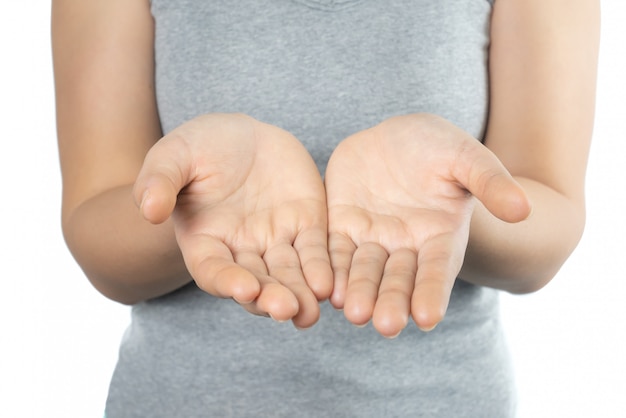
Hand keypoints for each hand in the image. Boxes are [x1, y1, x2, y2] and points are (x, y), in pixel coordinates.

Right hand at [133, 113, 331, 327]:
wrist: (244, 135)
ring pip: (289, 275)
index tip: (243, 288)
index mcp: (205, 241)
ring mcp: (275, 242)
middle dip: (271, 298)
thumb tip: (148, 209)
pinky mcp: (305, 227)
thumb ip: (159, 180)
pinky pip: (316, 251)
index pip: (213, 270)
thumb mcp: (174, 154)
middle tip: (287, 309)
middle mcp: (241, 250)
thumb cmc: (201, 146)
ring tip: (311, 310)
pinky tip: (330, 283)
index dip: (226, 281)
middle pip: (256, 283)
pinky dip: (322, 268)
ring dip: (300, 294)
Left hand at [325, 114, 530, 336]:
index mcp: (440, 237)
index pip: (438, 270)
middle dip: (392, 302)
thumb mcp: (466, 156)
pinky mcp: (342, 227)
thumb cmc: (438, 146)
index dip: (433, 292)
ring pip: (363, 271)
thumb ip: (491, 181)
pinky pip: (333, 251)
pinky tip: (326, 288)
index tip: (428, 318)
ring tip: (353, 312)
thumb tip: (523, 210)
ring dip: (359, 292)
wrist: (395, 135)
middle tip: (385, 325)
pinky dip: (331, 269)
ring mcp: (372, 239)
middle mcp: (406, 246)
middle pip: (398, 280)